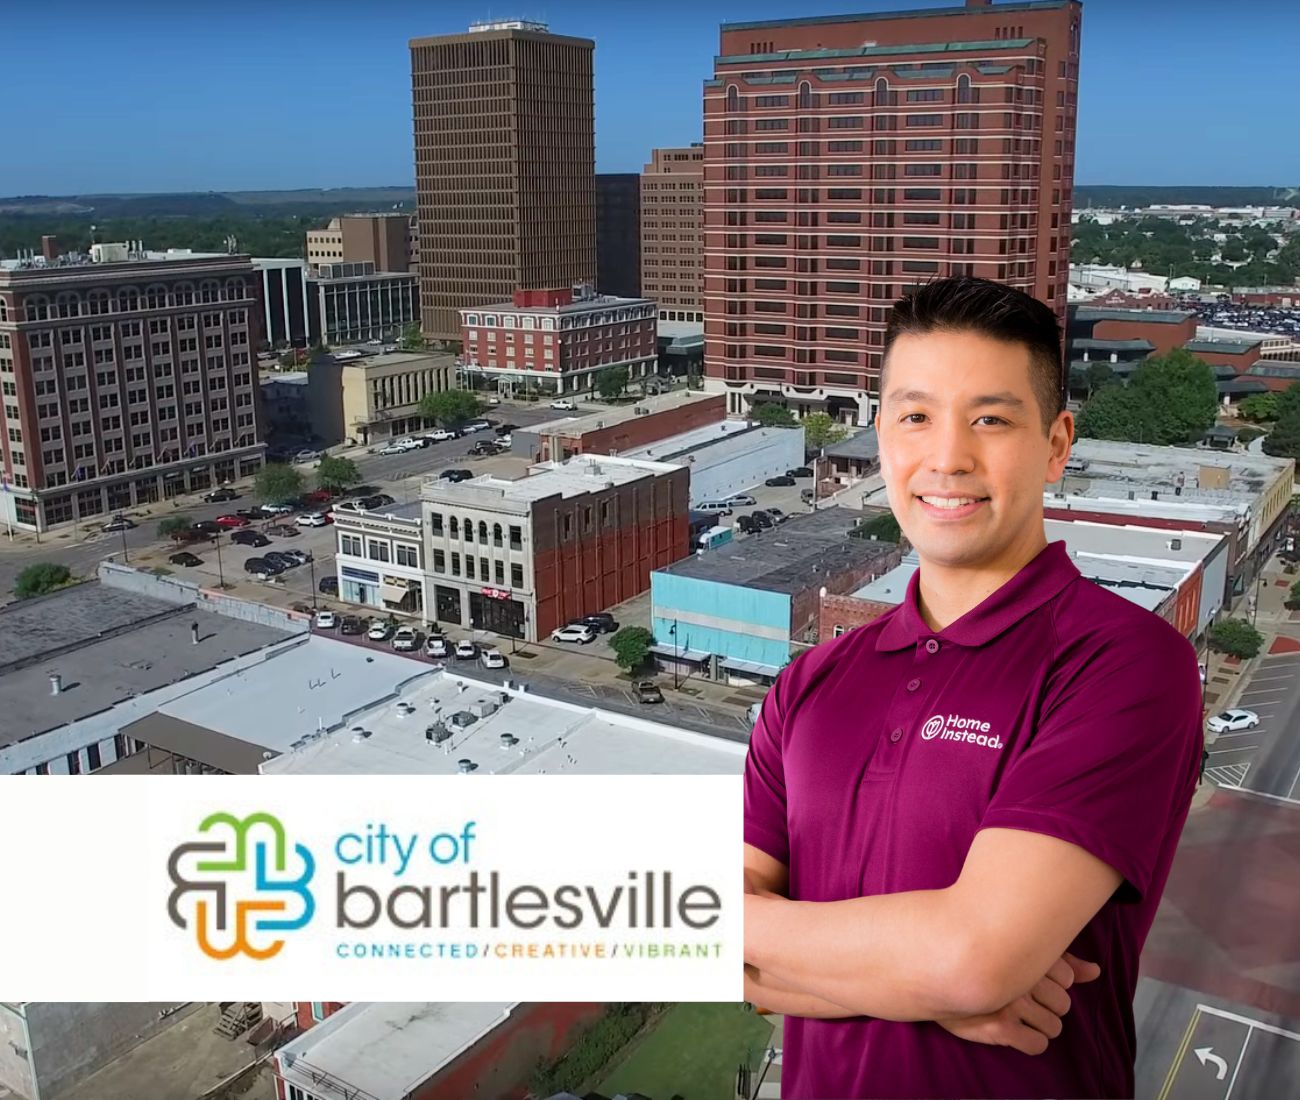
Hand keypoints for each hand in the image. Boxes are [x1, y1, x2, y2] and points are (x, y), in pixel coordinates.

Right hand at [935, 952, 1100, 1055]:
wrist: (931, 968)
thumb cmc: (978, 957)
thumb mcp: (1017, 951)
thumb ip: (1061, 960)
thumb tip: (1095, 972)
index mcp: (1025, 954)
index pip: (1067, 977)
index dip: (1053, 980)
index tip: (1030, 976)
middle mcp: (1020, 978)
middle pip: (1063, 1003)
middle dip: (1049, 1003)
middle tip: (1024, 997)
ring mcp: (1010, 1004)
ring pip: (1054, 1025)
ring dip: (1042, 1023)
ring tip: (1020, 1013)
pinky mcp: (999, 1028)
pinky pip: (1037, 1044)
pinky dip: (1032, 1040)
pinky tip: (1016, 1030)